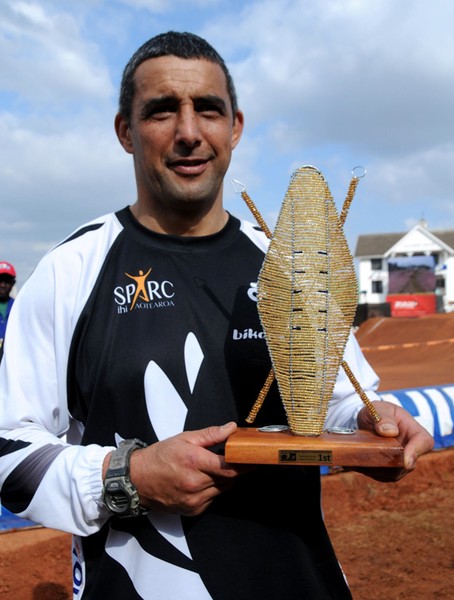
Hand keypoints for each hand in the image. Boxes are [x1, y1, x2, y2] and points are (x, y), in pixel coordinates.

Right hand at [129, 422, 245, 515]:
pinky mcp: (192, 510)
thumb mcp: (185, 438)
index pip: (229, 467)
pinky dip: (213, 490)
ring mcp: (193, 500)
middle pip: (228, 479)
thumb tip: (231, 428)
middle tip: (236, 460)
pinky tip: (203, 481)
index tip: (254, 459)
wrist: (137, 479)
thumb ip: (211, 434)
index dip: (245, 464)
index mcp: (194, 462)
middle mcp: (195, 484)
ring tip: (214, 469)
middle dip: (234, 470)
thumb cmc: (160, 456)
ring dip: (223, 480)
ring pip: (222, 490)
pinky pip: (212, 499)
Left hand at [355, 400, 433, 481]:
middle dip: (387, 462)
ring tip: (358, 455)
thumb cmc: (378, 412)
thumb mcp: (378, 408)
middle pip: (406, 464)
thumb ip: (383, 417)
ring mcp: (401, 463)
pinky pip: (379, 476)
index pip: (424, 442)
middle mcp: (411, 450)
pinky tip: (354, 461)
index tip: (406, 462)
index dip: (416, 452)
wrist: (369, 422)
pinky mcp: (389, 471)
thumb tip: (389, 431)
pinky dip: (367, 470)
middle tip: (367, 453)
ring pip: (392, 473)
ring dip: (375, 467)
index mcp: (414, 431)